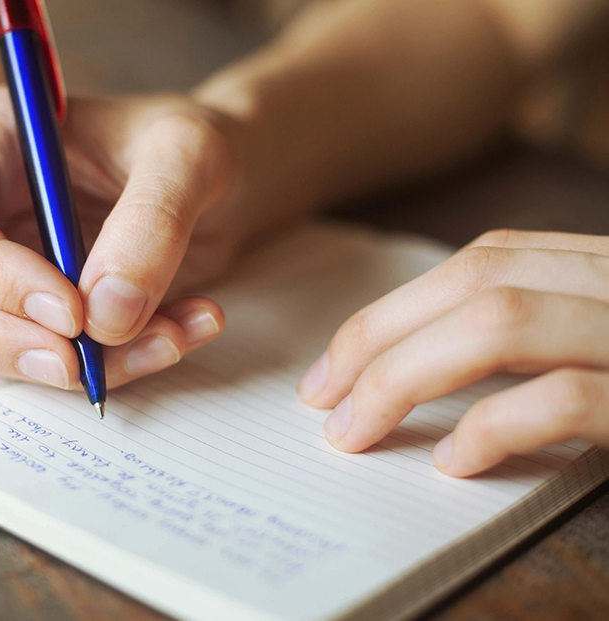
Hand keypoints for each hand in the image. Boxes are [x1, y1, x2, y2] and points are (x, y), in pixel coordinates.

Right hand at [0, 87, 244, 389]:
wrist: (224, 183)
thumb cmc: (193, 146)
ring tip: (168, 339)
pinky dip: (110, 368)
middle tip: (77, 366)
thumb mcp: (191, 155)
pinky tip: (176, 336)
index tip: (71, 313)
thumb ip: (152, 223)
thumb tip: (104, 315)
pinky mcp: (28, 312)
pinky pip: (40, 359)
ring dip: (68, 365)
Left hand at [297, 229, 608, 476]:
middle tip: (320, 398)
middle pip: (476, 282)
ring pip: (501, 322)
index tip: (334, 364)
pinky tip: (452, 462)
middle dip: (377, 338)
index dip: (397, 309)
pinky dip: (493, 427)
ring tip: (355, 431)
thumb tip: (424, 366)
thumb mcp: (605, 341)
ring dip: (404, 377)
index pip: (486, 262)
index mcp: (608, 266)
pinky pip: (563, 399)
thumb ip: (548, 333)